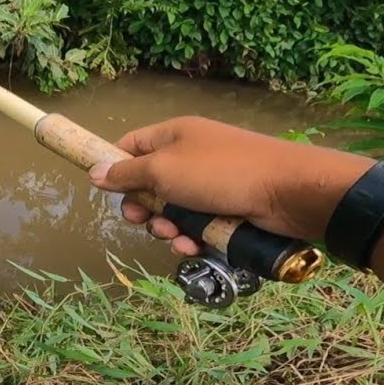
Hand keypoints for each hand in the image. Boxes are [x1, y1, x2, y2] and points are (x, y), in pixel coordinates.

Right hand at [88, 116, 373, 255]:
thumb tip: (93, 172)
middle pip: (150, 184)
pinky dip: (192, 238)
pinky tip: (193, 248)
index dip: (115, 166)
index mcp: (173, 136)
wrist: (289, 191)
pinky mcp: (228, 210)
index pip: (131, 145)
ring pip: (173, 210)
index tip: (107, 191)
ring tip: (175, 237)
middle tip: (142, 220)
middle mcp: (191, 156)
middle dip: (143, 207)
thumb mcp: (164, 170)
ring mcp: (211, 184)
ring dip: (167, 228)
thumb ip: (127, 174)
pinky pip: (198, 225)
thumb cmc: (221, 172)